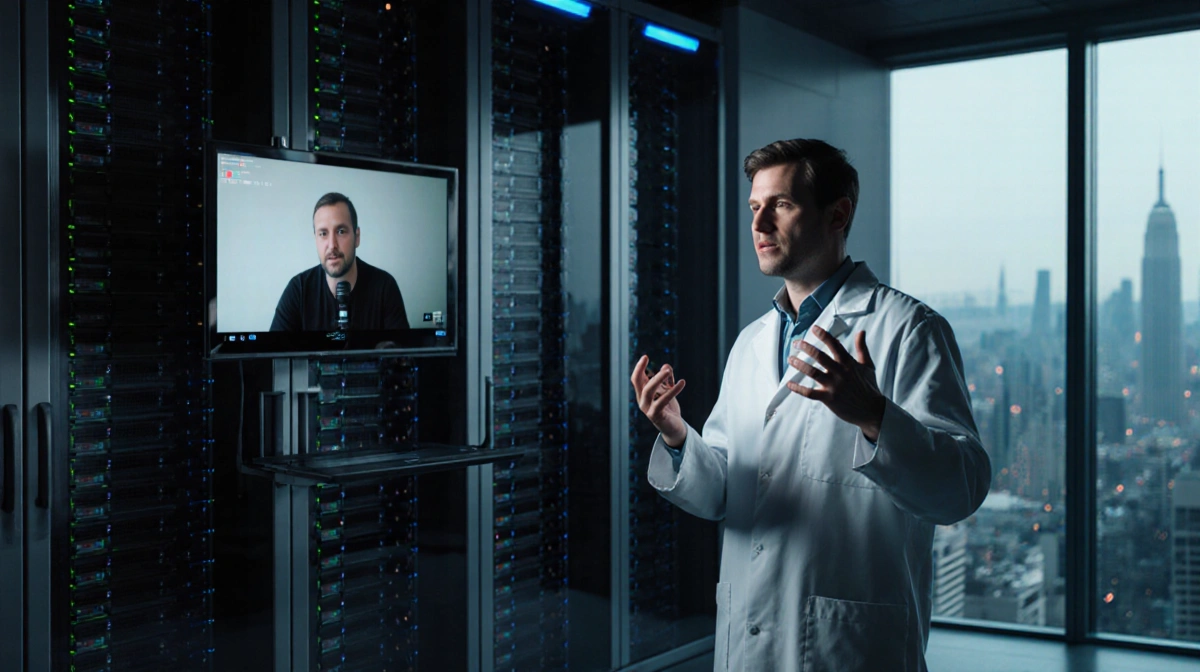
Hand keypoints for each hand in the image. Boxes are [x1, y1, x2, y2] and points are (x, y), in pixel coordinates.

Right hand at [630, 354, 686, 446]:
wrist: (674, 428)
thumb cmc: (669, 408)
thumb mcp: (668, 391)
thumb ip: (667, 379)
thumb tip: (666, 366)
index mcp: (643, 394)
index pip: (636, 378)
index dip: (639, 367)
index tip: (645, 357)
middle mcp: (642, 401)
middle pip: (639, 383)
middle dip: (644, 370)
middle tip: (657, 362)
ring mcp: (647, 409)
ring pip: (649, 390)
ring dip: (658, 378)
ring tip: (668, 370)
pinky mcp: (655, 415)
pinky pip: (663, 400)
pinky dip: (672, 391)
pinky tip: (682, 383)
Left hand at [786, 326, 886, 441]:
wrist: (871, 410)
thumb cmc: (869, 386)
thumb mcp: (868, 365)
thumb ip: (862, 348)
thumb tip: (861, 332)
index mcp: (849, 363)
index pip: (835, 345)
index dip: (824, 335)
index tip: (814, 328)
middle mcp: (840, 372)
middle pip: (820, 356)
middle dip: (806, 347)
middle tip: (796, 343)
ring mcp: (834, 386)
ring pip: (812, 372)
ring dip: (799, 365)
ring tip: (791, 359)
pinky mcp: (828, 398)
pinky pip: (810, 393)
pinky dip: (798, 388)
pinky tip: (789, 384)